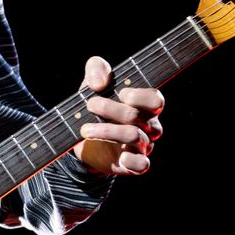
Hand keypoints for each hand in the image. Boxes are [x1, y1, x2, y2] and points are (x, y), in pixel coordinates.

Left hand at [72, 56, 163, 174]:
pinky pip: (142, 165)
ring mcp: (142, 145)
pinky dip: (133, 161)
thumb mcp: (92, 82)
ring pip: (134, 136)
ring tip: (85, 129)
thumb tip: (100, 83)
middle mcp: (148, 125)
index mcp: (143, 104)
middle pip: (138, 116)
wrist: (80, 137)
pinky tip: (121, 157)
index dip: (140, 96)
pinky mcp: (132, 164)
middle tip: (90, 104)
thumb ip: (97, 69)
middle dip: (111, 108)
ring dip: (107, 130)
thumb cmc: (94, 106)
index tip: (121, 93)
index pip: (155, 100)